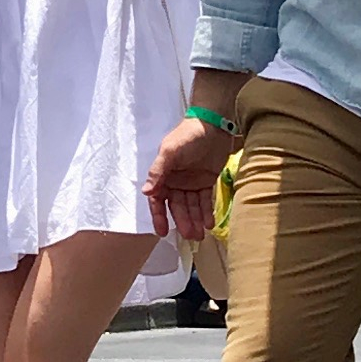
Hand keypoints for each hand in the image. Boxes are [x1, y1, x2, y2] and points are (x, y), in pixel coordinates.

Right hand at [143, 116, 237, 238]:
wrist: (213, 125)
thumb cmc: (188, 136)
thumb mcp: (170, 151)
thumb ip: (158, 171)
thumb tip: (147, 192)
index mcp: (163, 175)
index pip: (158, 200)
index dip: (159, 216)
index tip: (162, 232)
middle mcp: (175, 181)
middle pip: (177, 206)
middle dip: (183, 222)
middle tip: (190, 236)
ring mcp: (191, 183)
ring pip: (191, 206)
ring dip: (195, 220)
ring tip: (200, 235)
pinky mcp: (206, 182)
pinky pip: (205, 200)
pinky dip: (206, 212)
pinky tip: (209, 224)